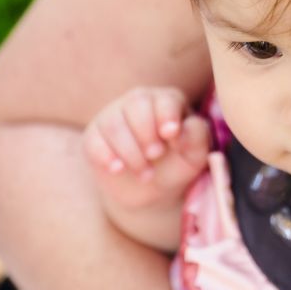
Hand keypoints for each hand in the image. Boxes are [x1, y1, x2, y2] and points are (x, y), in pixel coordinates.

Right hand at [82, 86, 208, 232]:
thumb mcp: (195, 155)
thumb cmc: (178, 165)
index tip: (171, 135)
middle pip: (136, 104)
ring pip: (114, 124)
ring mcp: (113, 116)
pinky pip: (94, 140)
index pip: (165, 99)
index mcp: (167, 101)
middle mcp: (138, 102)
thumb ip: (197, 137)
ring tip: (146, 174)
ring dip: (130, 152)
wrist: (151, 190)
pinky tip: (118, 169)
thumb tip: (181, 128)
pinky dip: (106, 156)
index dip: (167, 115)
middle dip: (146, 133)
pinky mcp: (94, 136)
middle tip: (156, 156)